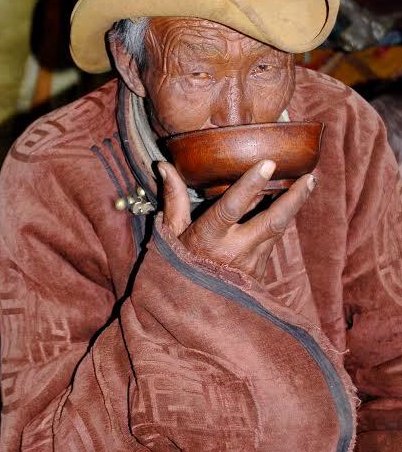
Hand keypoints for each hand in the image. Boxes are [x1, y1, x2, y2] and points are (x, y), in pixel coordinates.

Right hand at [158, 160, 315, 282]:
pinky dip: (280, 221)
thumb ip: (173, 198)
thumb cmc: (179, 265)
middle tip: (309, 177)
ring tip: (307, 184)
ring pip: (278, 230)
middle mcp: (234, 251)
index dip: (250, 184)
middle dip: (294, 198)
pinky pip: (273, 240)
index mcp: (209, 238)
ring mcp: (251, 264)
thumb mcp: (172, 233)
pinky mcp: (260, 272)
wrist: (192, 311)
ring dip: (293, 207)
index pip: (232, 207)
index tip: (268, 163)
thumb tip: (164, 166)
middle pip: (272, 222)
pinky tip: (289, 204)